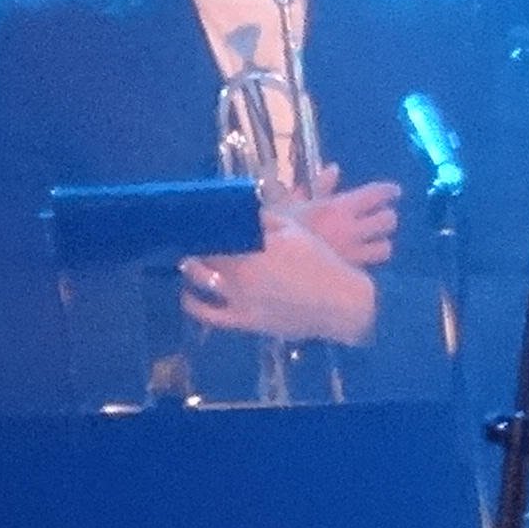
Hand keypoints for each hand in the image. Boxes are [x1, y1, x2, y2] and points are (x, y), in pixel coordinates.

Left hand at [183, 182, 397, 343]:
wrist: (339, 302)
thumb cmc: (321, 263)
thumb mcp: (295, 232)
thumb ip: (264, 219)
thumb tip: (241, 208)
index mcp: (255, 244)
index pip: (217, 229)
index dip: (204, 224)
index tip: (195, 218)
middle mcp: (242, 269)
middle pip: (206, 251)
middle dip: (196, 243)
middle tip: (190, 237)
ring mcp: (240, 296)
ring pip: (202, 278)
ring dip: (191, 267)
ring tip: (188, 260)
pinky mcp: (243, 319)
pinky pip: (209, 314)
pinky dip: (194, 304)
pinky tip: (188, 295)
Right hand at [282, 177, 405, 269]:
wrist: (268, 265)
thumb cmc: (275, 230)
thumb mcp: (293, 202)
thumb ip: (319, 186)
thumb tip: (334, 169)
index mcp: (338, 207)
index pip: (376, 194)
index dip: (389, 192)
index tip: (394, 192)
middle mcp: (351, 229)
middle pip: (387, 220)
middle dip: (387, 218)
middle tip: (383, 217)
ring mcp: (353, 253)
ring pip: (384, 247)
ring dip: (381, 243)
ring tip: (375, 243)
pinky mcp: (348, 274)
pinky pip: (369, 268)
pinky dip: (367, 263)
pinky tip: (359, 262)